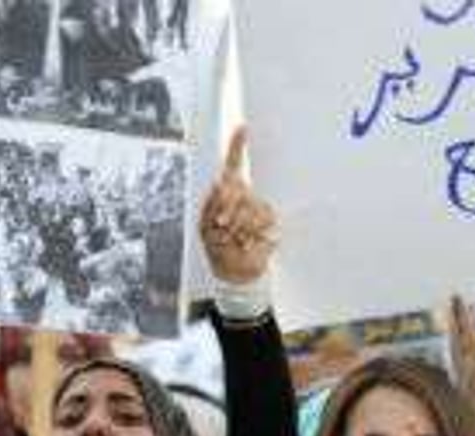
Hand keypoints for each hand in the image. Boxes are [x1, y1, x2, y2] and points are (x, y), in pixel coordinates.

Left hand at [200, 127, 277, 284]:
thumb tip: (221, 184)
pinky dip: (248, 233)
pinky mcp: (269, 220)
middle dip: (226, 207)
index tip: (244, 128)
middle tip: (220, 225)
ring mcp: (258, 206)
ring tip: (232, 238)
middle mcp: (244, 194)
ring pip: (249, 205)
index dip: (238, 145)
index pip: (233, 164)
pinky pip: (260, 220)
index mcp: (226, 192)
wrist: (235, 268)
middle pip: (237, 187)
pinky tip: (245, 242)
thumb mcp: (205, 227)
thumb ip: (211, 205)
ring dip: (236, 226)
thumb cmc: (217, 246)